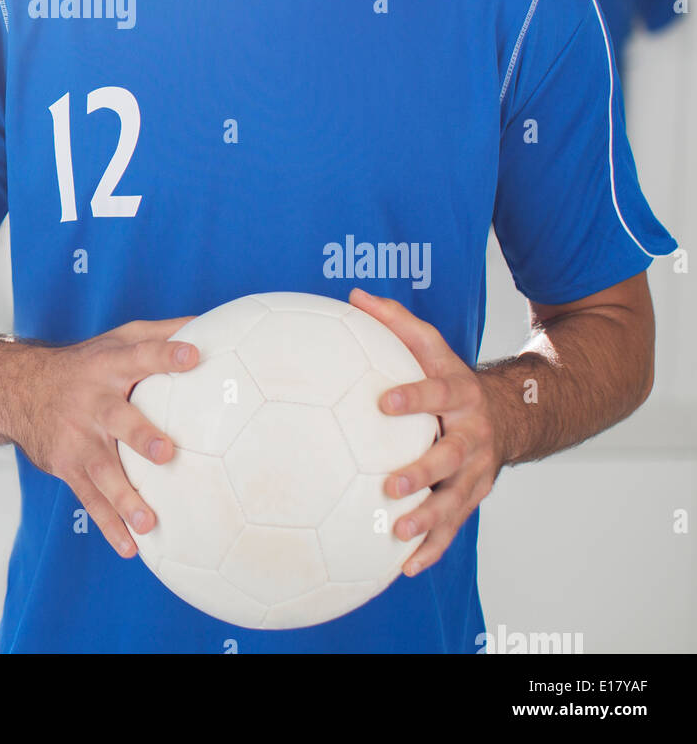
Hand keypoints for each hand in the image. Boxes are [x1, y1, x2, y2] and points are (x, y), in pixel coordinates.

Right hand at [12, 317, 197, 559]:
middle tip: (165, 452)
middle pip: (118, 418)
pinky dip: (109, 525)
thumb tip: (210, 324)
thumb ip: (160, 333)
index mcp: (109, 366)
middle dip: (140, 436)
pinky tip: (131, 548)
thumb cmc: (85, 364)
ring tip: (148, 522)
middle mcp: (93, 402)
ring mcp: (78, 438)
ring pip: (102, 470)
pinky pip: (90, 499)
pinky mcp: (67, 467)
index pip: (140, 355)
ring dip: (123, 497)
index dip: (166, 354)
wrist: (19, 389)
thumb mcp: (117, 339)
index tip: (193, 356)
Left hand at [347, 287, 502, 577]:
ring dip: (427, 519)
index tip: (384, 402)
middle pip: (450, 456)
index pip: (437, 391)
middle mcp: (472, 435)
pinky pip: (453, 527)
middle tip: (390, 483)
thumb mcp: (431, 346)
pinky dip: (432, 548)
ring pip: (454, 500)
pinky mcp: (471, 498)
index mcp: (459, 393)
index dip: (413, 396)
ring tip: (396, 531)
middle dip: (422, 471)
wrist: (510, 415)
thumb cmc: (450, 377)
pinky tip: (404, 566)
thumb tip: (353, 296)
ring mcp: (475, 472)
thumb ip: (396, 322)